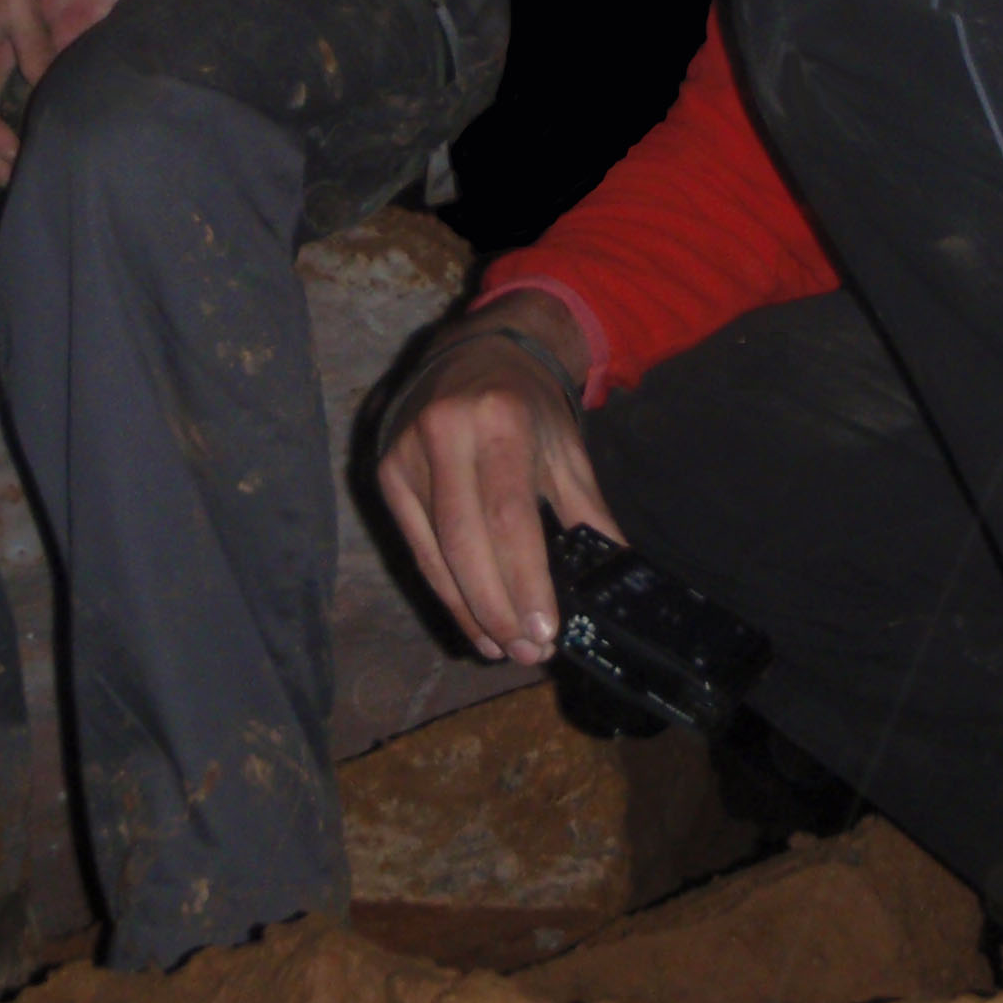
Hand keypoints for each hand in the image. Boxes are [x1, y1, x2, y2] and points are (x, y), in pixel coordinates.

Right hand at [374, 292, 620, 664]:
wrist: (476, 351)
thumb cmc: (527, 404)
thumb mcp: (567, 447)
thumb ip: (589, 511)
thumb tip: (615, 573)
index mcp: (497, 421)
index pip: (507, 516)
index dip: (523, 580)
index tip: (544, 630)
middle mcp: (443, 435)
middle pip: (466, 542)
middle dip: (497, 607)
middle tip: (527, 651)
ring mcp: (406, 454)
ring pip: (436, 552)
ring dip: (471, 609)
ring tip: (504, 647)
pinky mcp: (386, 474)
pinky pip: (417, 548)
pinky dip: (445, 591)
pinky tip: (472, 622)